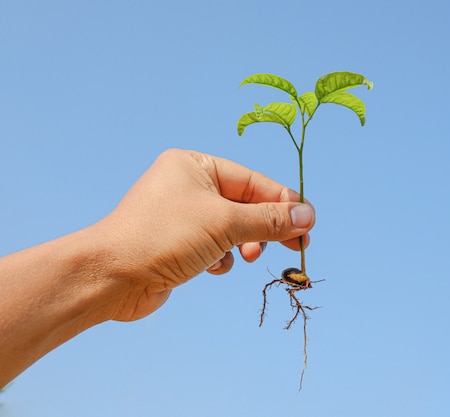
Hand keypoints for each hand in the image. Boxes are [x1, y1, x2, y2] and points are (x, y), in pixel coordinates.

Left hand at [96, 149, 314, 321]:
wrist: (110, 277)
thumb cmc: (164, 237)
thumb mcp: (225, 223)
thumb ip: (269, 219)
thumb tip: (308, 215)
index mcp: (196, 165)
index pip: (253, 181)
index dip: (284, 202)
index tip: (309, 224)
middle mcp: (188, 186)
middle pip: (246, 205)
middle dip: (267, 227)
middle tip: (296, 246)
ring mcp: (182, 216)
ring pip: (232, 228)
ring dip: (243, 244)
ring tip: (244, 257)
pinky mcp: (178, 244)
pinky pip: (215, 246)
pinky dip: (221, 258)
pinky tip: (212, 267)